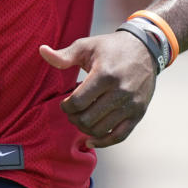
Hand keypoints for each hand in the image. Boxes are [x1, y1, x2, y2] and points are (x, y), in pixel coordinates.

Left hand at [38, 32, 156, 147]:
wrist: (145, 49)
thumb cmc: (111, 47)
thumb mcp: (87, 46)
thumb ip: (64, 55)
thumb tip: (42, 51)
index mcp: (105, 75)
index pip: (78, 102)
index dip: (66, 106)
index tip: (64, 102)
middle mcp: (120, 92)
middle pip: (88, 118)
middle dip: (73, 117)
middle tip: (71, 111)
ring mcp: (131, 105)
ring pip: (101, 129)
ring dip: (85, 128)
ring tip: (80, 118)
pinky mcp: (138, 113)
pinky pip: (119, 136)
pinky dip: (103, 142)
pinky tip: (91, 140)